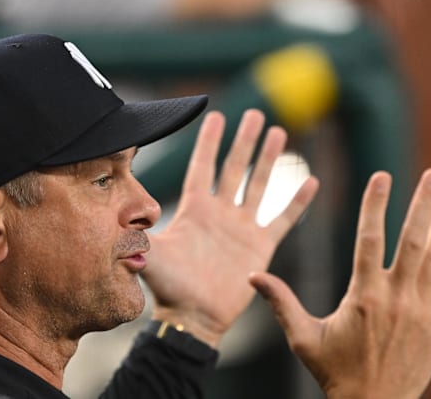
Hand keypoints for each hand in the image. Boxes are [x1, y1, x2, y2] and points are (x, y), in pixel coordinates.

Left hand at [142, 109, 318, 346]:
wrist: (194, 316)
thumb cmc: (169, 287)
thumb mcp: (150, 255)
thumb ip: (137, 235)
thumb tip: (119, 219)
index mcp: (194, 209)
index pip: (202, 166)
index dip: (209, 141)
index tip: (216, 114)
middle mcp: (220, 213)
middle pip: (234, 167)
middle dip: (245, 140)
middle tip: (256, 113)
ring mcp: (241, 227)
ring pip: (259, 185)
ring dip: (269, 159)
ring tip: (279, 133)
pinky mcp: (260, 246)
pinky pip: (282, 219)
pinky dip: (297, 202)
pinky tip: (311, 181)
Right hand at [249, 168, 430, 397]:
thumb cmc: (335, 372)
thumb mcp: (302, 338)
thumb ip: (281, 303)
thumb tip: (252, 276)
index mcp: (362, 297)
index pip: (370, 239)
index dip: (375, 205)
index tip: (381, 176)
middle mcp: (395, 298)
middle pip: (412, 240)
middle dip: (424, 203)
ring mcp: (421, 309)